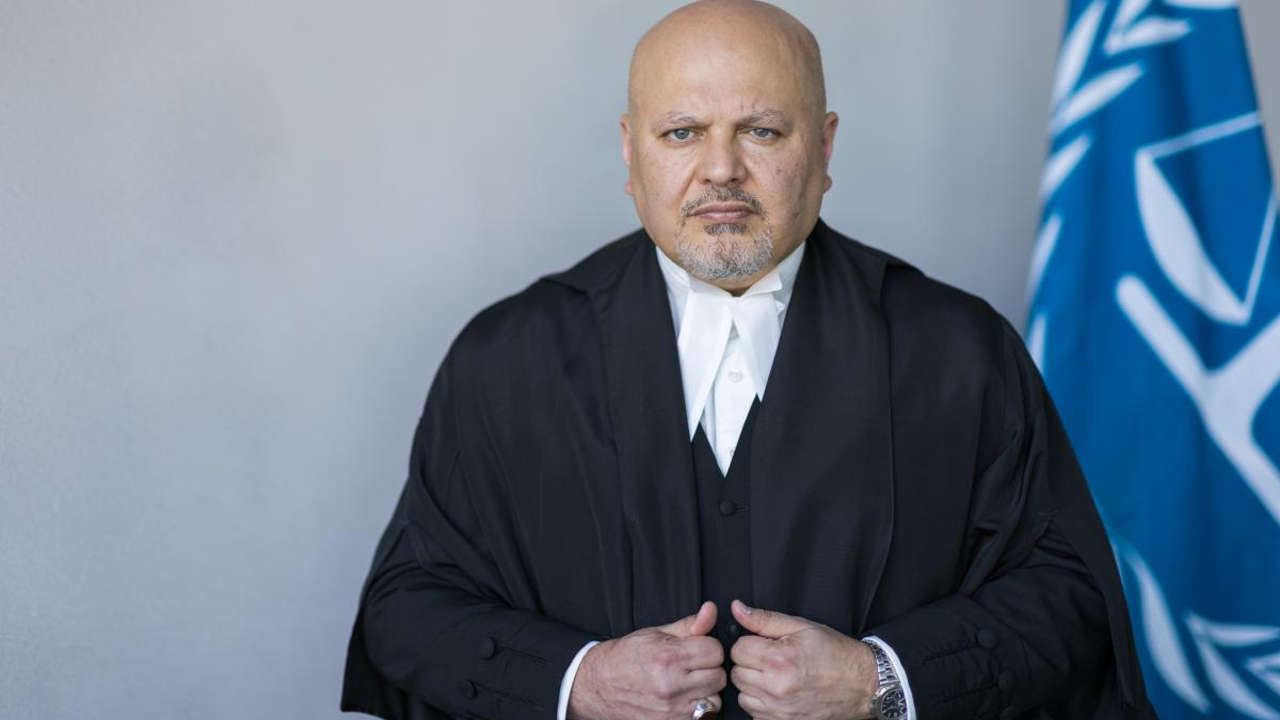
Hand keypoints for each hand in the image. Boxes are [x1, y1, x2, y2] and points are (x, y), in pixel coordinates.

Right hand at [568, 600, 726, 719]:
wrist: (597, 685)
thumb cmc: (625, 658)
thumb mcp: (655, 633)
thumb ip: (689, 624)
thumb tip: (711, 610)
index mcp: (669, 656)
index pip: (715, 651)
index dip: (708, 648)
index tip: (698, 650)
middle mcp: (671, 684)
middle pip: (719, 676)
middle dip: (709, 669)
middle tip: (692, 668)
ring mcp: (671, 710)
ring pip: (715, 701)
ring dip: (706, 693)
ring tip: (688, 685)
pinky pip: (702, 719)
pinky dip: (698, 711)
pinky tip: (683, 701)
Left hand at [728, 599, 877, 719]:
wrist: (864, 685)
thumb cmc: (836, 654)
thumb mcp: (803, 627)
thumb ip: (765, 619)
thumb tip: (737, 608)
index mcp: (779, 659)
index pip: (737, 650)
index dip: (750, 643)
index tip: (765, 645)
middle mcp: (776, 688)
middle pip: (737, 673)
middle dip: (750, 663)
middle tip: (772, 659)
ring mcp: (779, 710)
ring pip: (743, 695)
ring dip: (754, 685)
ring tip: (776, 677)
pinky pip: (755, 714)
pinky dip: (763, 704)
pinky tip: (779, 694)